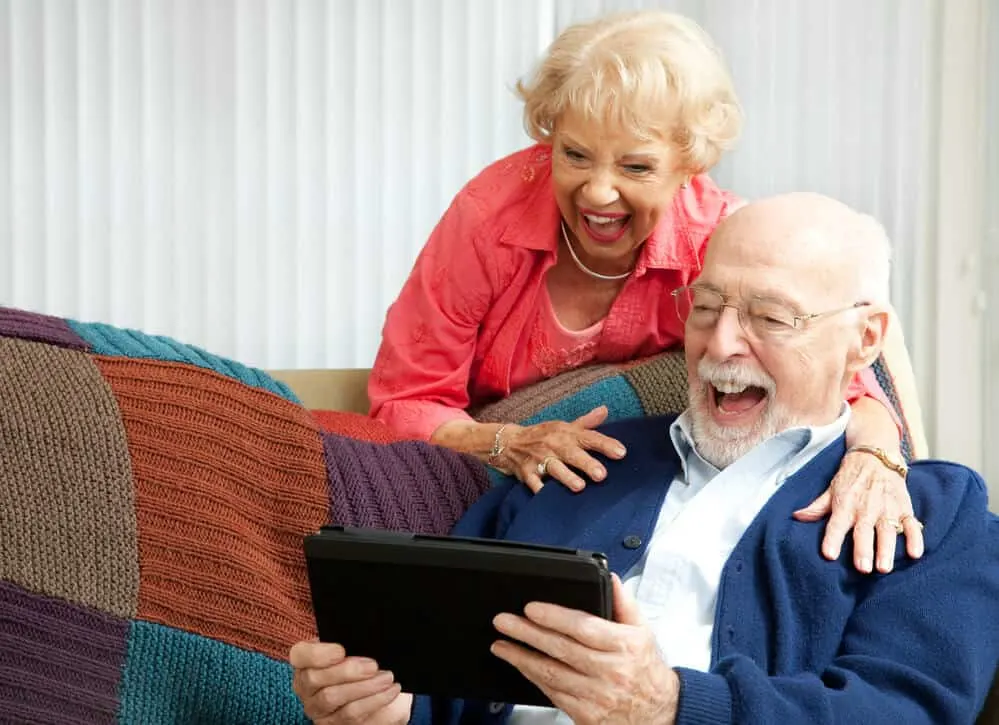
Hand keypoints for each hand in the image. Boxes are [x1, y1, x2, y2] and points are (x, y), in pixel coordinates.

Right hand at [289, 641, 411, 724]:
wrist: (383, 688)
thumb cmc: (366, 662)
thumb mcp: (359, 648)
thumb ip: (354, 642)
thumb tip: (363, 636)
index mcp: (307, 661)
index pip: (300, 654)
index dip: (318, 653)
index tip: (341, 651)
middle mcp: (306, 687)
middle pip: (315, 679)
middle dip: (347, 671)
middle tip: (373, 665)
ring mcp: (318, 709)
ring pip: (332, 698)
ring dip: (364, 687)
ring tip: (387, 678)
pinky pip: (351, 715)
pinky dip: (374, 701)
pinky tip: (390, 691)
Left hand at [491, 574, 678, 724]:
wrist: (660, 714)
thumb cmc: (647, 669)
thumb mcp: (643, 631)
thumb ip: (624, 603)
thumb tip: (610, 578)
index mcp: (624, 647)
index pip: (583, 627)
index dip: (554, 617)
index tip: (531, 608)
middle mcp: (610, 672)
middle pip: (561, 650)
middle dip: (527, 634)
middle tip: (504, 621)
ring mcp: (597, 697)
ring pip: (552, 674)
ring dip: (522, 658)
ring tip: (501, 645)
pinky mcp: (586, 716)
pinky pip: (553, 694)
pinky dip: (534, 678)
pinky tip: (521, 665)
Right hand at [498, 406, 626, 492]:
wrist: (508, 442)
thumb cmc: (542, 436)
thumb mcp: (563, 426)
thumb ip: (586, 422)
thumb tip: (605, 410)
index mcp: (566, 433)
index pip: (589, 437)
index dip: (605, 445)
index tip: (621, 453)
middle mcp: (554, 444)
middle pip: (572, 453)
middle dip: (586, 463)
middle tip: (602, 475)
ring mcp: (539, 459)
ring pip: (553, 468)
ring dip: (566, 476)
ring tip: (579, 487)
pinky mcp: (526, 472)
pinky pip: (533, 482)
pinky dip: (539, 489)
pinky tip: (547, 496)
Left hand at [793, 448, 923, 572]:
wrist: (875, 455)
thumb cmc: (850, 478)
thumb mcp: (831, 490)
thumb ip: (817, 507)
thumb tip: (797, 516)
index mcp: (845, 505)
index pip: (836, 524)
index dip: (832, 539)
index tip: (829, 555)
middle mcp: (866, 508)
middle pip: (864, 532)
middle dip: (863, 550)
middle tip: (863, 569)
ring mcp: (887, 509)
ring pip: (887, 531)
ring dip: (887, 549)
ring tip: (884, 568)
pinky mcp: (904, 508)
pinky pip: (911, 525)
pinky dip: (915, 538)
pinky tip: (915, 553)